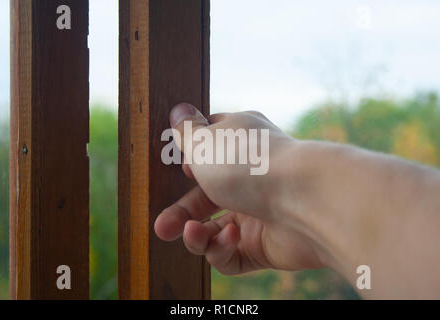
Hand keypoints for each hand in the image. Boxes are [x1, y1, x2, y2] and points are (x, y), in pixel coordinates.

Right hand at [154, 103, 324, 274]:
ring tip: (193, 234)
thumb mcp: (205, 142)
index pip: (212, 152)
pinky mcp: (266, 244)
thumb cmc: (247, 163)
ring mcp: (259, 212)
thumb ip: (187, 130)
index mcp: (240, 145)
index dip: (192, 164)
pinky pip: (235, 254)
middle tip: (162, 228)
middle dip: (182, 214)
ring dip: (198, 236)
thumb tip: (180, 110)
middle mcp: (250, 178)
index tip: (183, 168)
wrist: (304, 198)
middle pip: (207, 200)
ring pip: (217, 230)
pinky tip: (230, 237)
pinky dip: (224, 249)